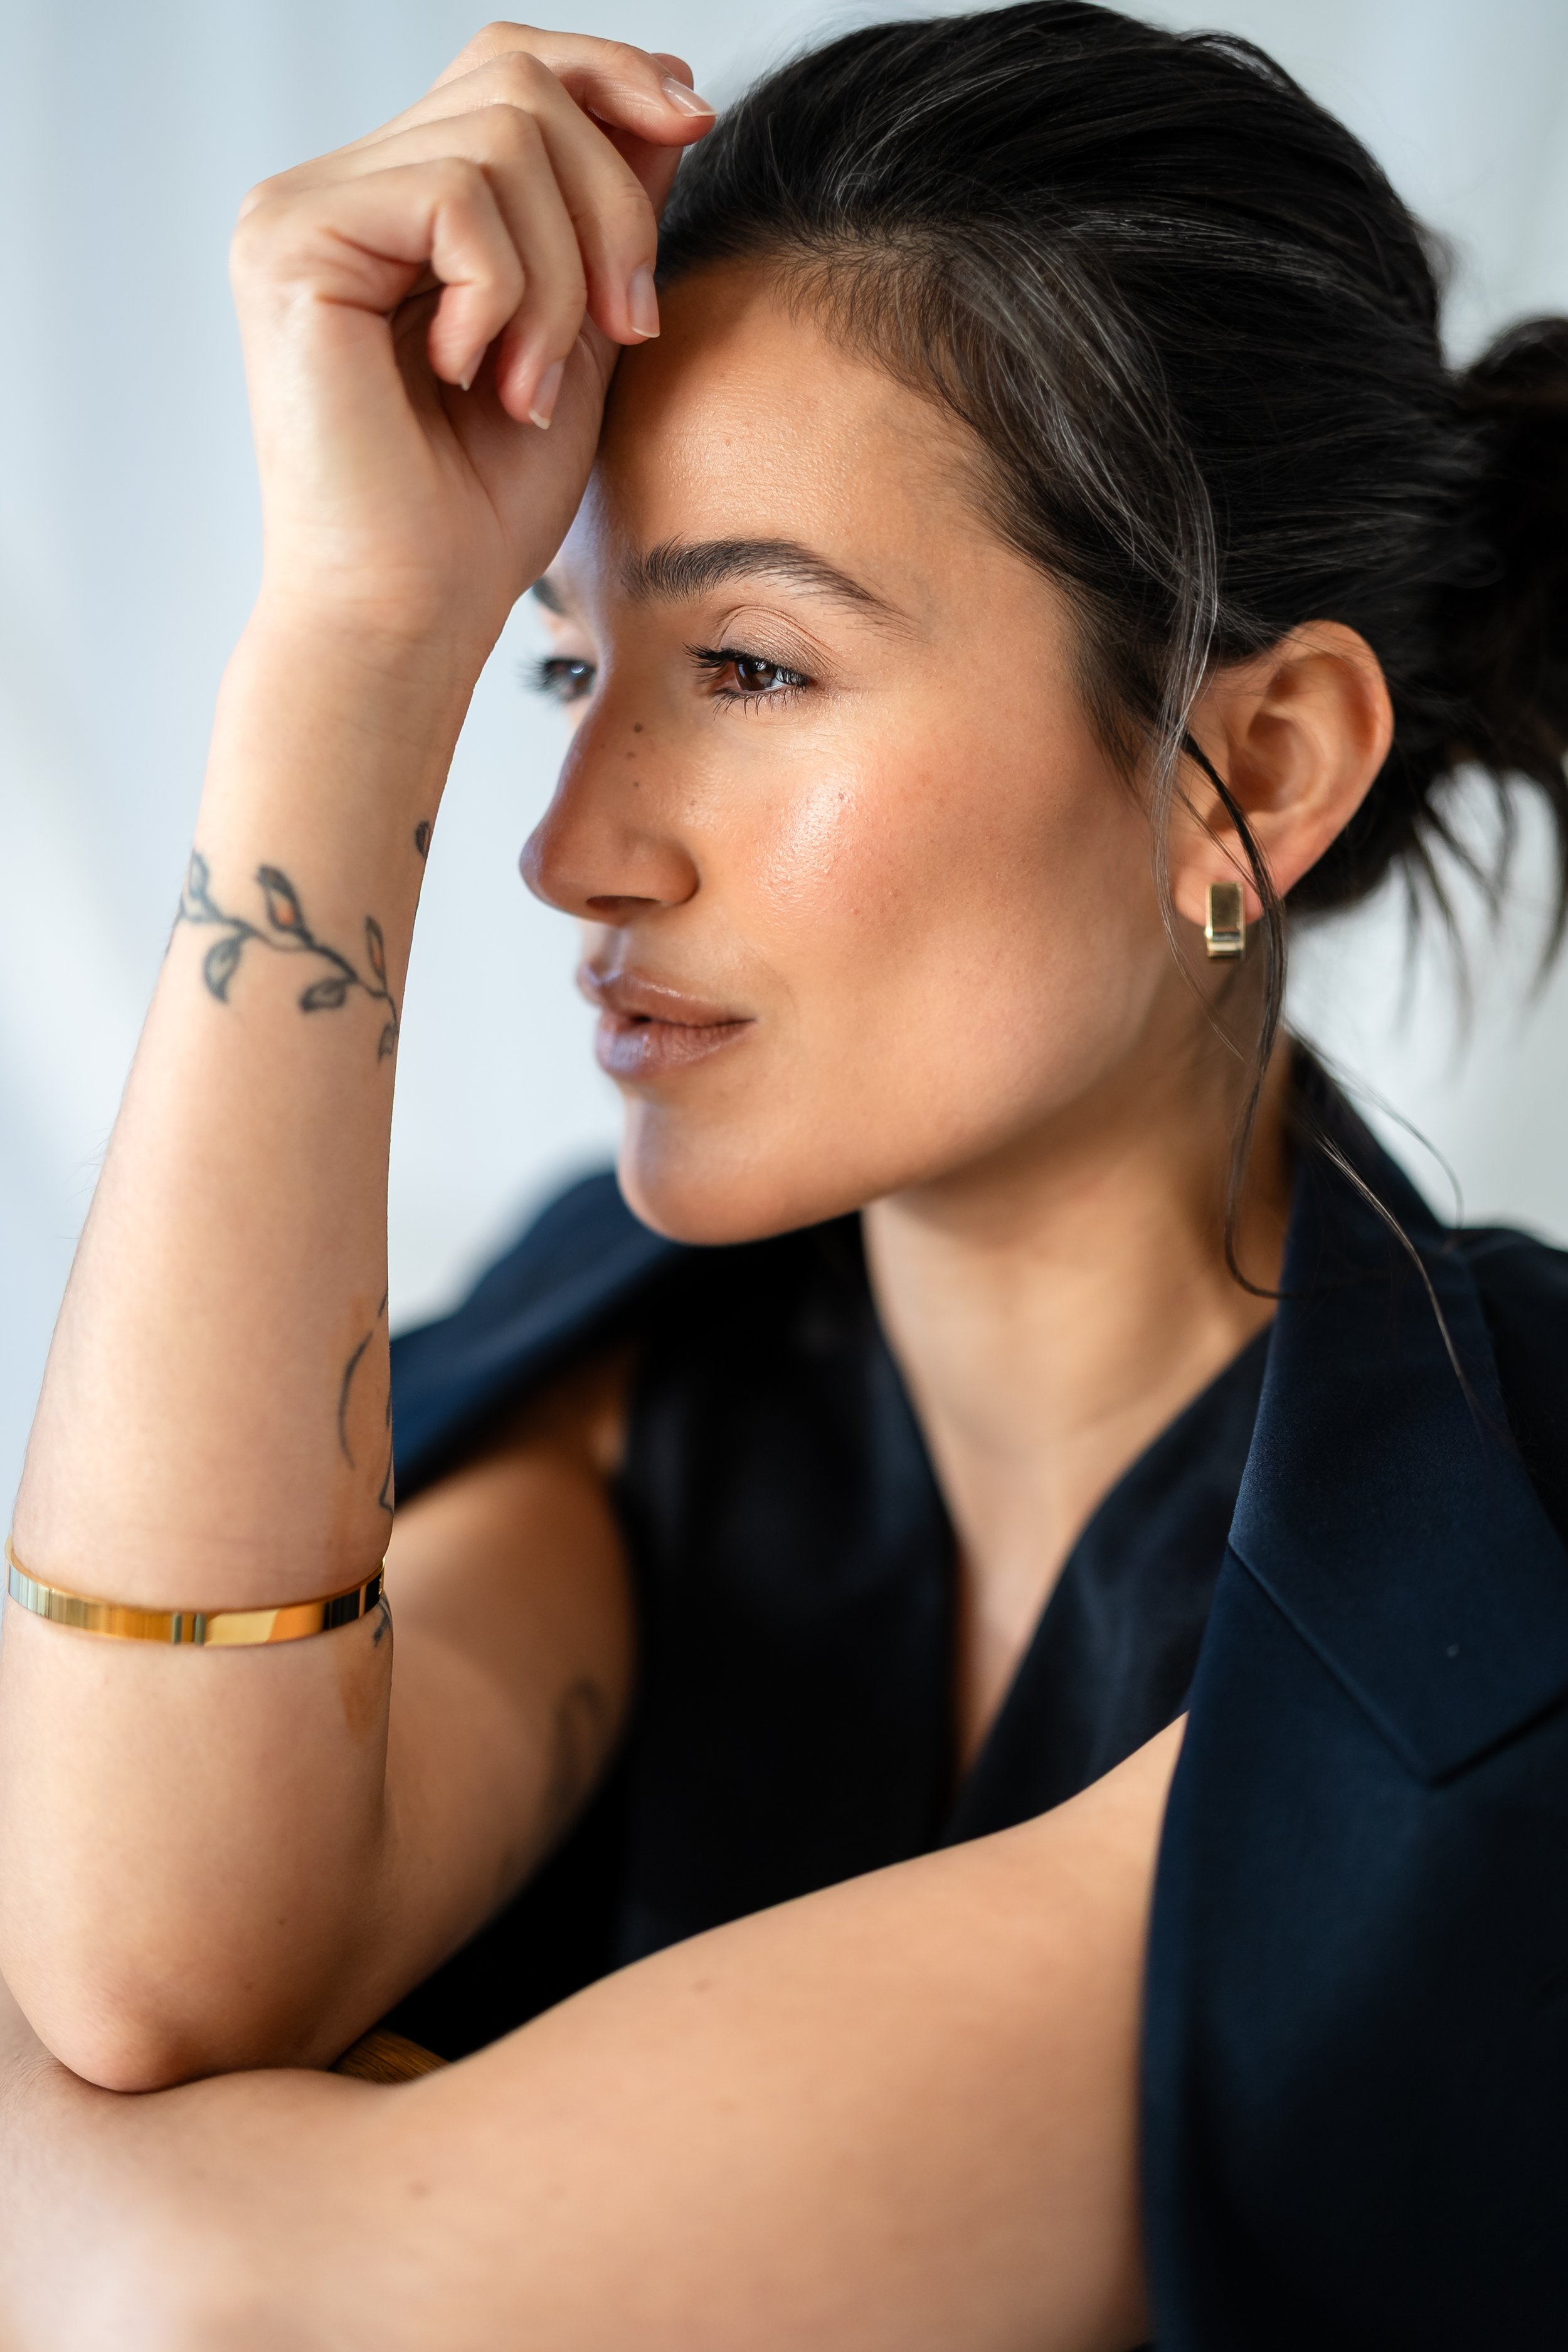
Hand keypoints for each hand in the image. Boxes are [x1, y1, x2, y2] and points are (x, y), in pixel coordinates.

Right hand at [230, 24, 714, 663]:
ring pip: (502, 136)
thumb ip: (605, 216)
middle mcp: (330, 190)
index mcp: (389, 205)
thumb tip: (672, 95)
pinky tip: (475, 379)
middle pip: (517, 78)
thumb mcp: (579, 336)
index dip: (612, 78)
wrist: (409, 617)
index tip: (696, 126)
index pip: (510, 68)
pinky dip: (505, 297)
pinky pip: (459, 197)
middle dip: (609, 203)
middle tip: (623, 331)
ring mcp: (298, 209)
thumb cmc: (480, 512)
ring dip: (560, 277)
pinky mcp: (290, 242)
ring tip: (530, 385)